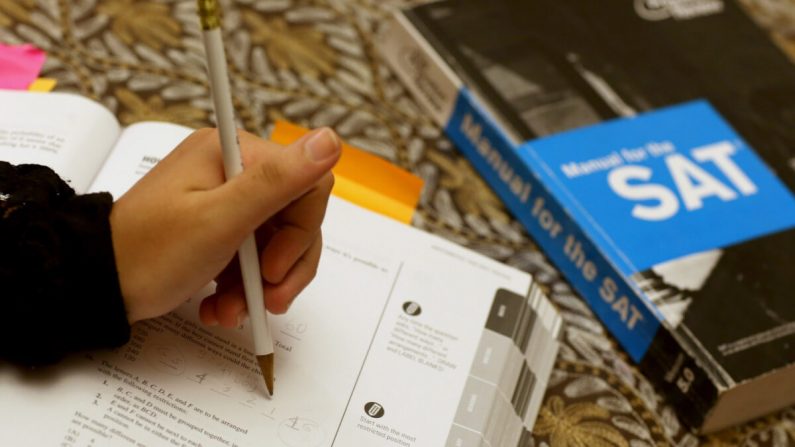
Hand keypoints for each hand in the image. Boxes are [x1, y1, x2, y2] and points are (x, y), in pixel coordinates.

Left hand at [110, 127, 339, 325]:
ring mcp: (227, 200)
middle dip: (283, 268)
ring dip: (263, 286)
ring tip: (233, 310)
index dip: (300, 230)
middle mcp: (234, 170)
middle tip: (265, 300)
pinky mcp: (220, 228)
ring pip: (279, 244)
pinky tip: (221, 306)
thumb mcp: (220, 220)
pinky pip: (256, 256)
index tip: (274, 267)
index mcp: (234, 154)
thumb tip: (331, 139)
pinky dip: (245, 287)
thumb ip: (278, 182)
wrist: (98, 286)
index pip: (307, 183)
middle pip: (296, 218)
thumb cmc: (149, 253)